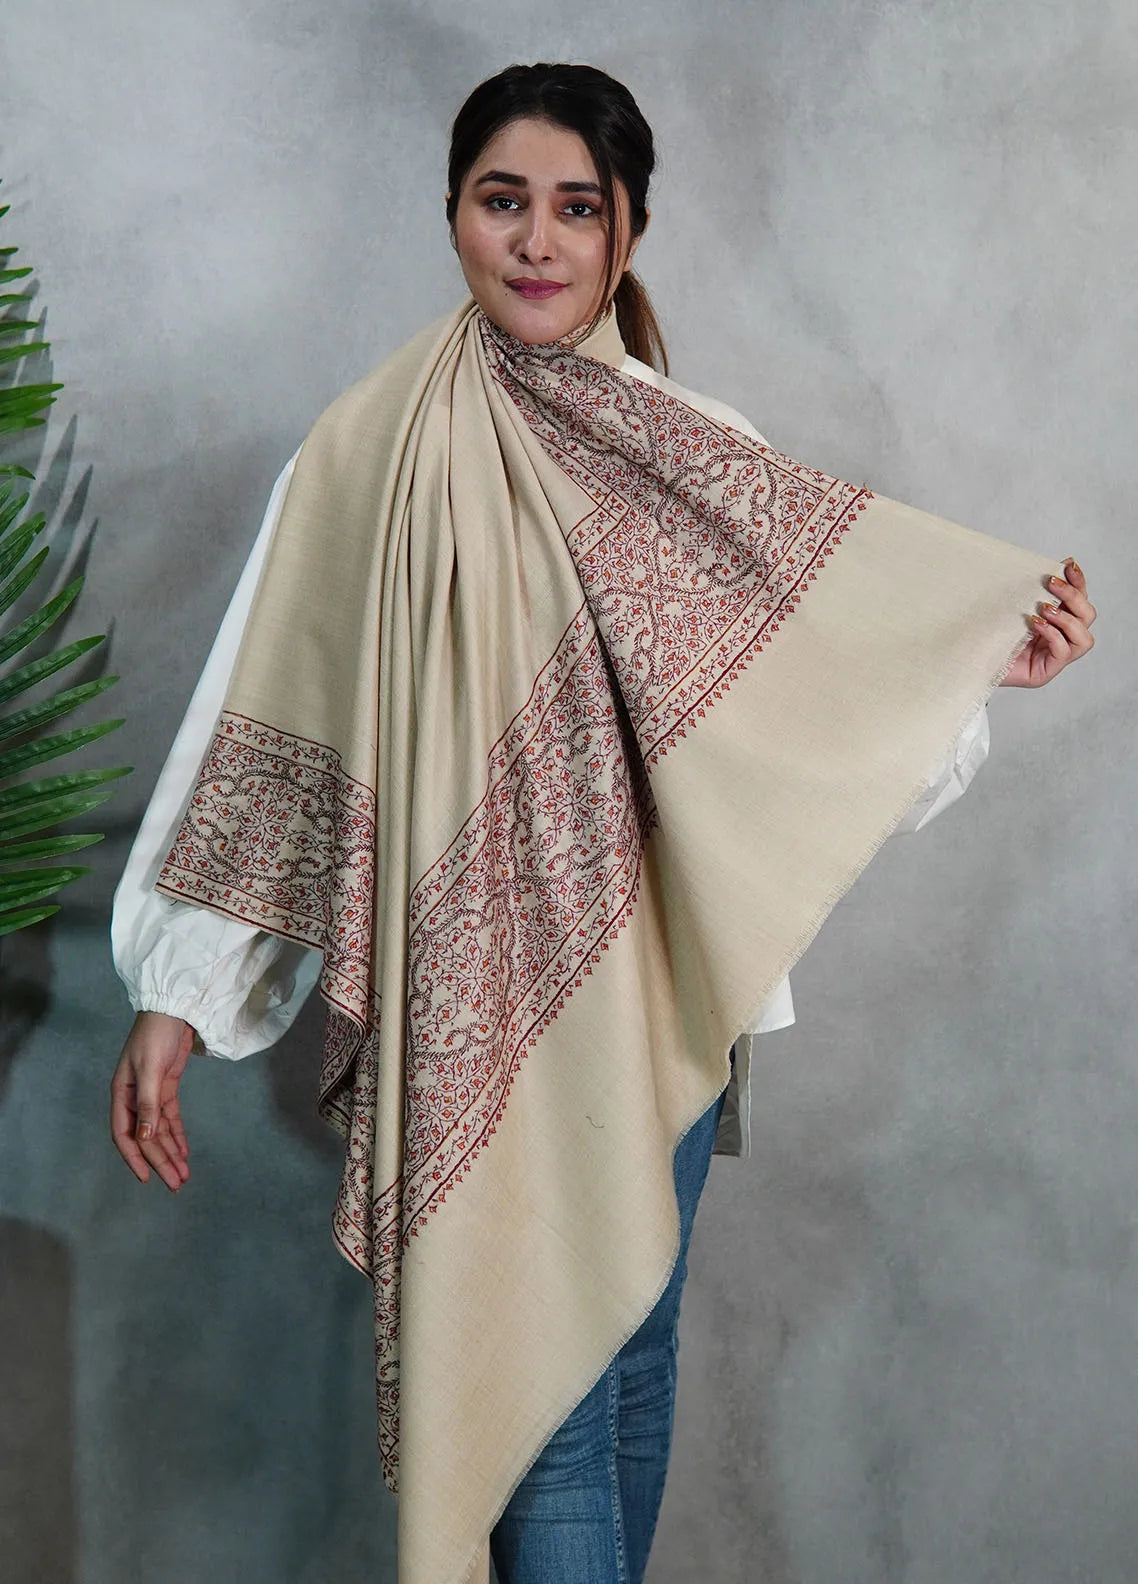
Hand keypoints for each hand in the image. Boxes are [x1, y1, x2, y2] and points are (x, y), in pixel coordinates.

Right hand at [110, 1011, 194, 1191]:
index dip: (134, 1159)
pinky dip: (177, 1135)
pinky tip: (184, 1151)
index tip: (147, 1179)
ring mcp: (150, 1094)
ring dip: (171, 1152)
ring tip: (184, 1174)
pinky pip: (170, 1118)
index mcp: (122, 1095)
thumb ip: (147, 1105)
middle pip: (146, 1137)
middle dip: (160, 1161)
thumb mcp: (150, 1070)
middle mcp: (134, 1098)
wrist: (172, 1008)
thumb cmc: (155, 1035)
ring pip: (159, 1131)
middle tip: (176, 1183)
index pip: (125, 1135)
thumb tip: (144, 1138)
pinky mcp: (167, 1088)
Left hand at [1001, 558, 1095, 687]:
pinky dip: (1052, 634)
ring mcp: (1054, 658)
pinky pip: (1063, 652)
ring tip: (1043, 608)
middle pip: (1087, 616)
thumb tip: (1060, 563)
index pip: (1079, 601)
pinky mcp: (1045, 672)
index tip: (1068, 566)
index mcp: (1055, 622)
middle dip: (1073, 596)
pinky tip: (1035, 623)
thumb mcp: (1014, 604)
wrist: (967, 657)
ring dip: (1066, 619)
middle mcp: (1059, 640)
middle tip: (1051, 583)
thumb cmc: (988, 630)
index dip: (1078, 583)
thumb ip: (1036, 588)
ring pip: (1084, 638)